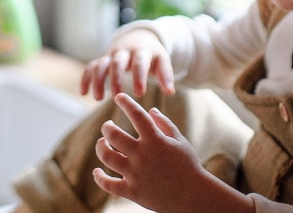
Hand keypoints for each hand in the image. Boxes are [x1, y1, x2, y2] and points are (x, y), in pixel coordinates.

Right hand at [80, 30, 173, 99]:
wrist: (139, 36)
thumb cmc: (152, 54)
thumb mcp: (161, 60)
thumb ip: (166, 75)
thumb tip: (170, 92)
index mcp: (141, 51)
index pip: (140, 63)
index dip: (139, 77)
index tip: (140, 94)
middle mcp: (124, 51)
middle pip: (117, 62)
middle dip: (116, 79)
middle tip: (117, 97)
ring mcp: (111, 54)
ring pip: (101, 64)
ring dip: (98, 80)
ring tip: (97, 98)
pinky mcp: (103, 58)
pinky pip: (91, 66)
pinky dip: (86, 78)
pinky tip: (84, 93)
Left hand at [92, 94, 208, 212]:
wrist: (194, 197)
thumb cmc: (188, 166)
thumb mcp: (180, 142)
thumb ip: (164, 124)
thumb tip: (150, 110)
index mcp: (155, 140)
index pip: (136, 115)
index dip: (126, 103)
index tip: (119, 97)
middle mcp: (142, 155)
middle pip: (114, 135)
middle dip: (107, 127)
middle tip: (107, 126)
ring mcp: (136, 174)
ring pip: (107, 156)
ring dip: (100, 147)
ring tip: (102, 143)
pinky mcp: (132, 192)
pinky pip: (108, 184)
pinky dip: (99, 177)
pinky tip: (97, 171)